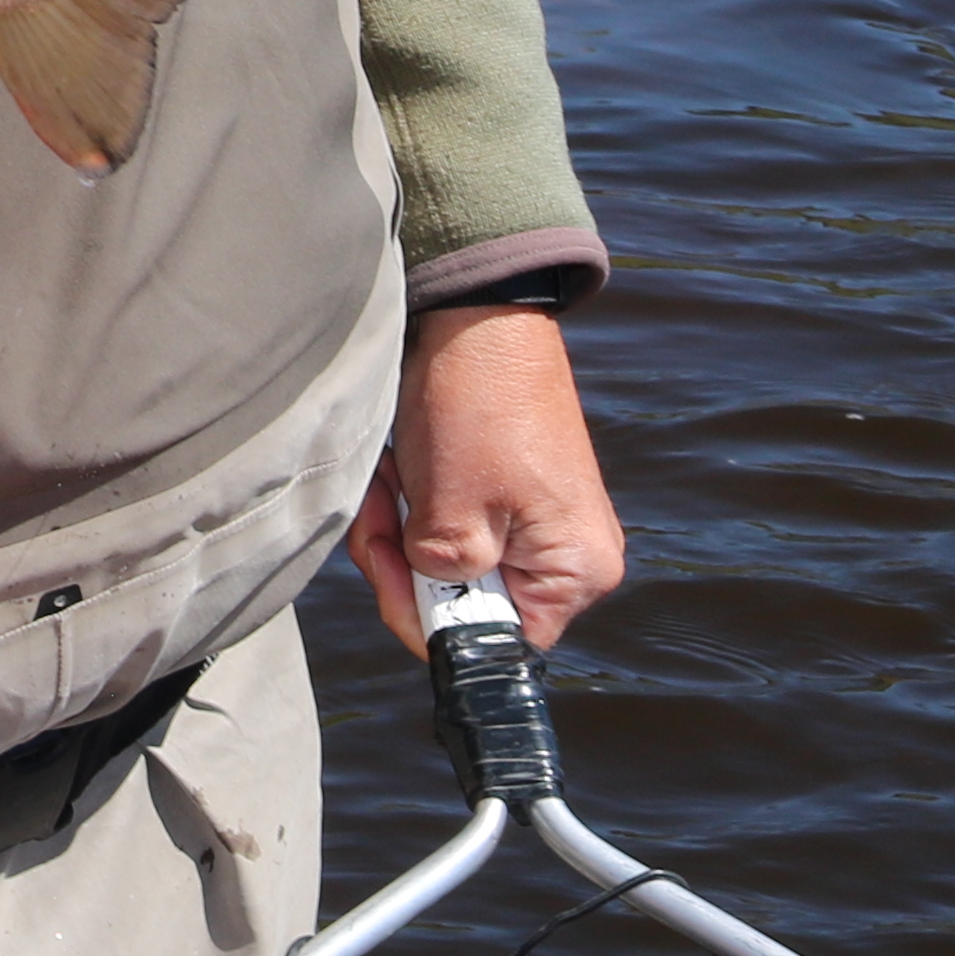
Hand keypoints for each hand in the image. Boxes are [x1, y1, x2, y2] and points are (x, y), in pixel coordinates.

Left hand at [349, 302, 623, 652]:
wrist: (477, 312)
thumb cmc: (479, 405)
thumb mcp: (454, 513)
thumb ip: (443, 586)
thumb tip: (433, 623)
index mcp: (576, 572)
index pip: (496, 643)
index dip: (430, 619)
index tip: (391, 568)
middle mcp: (567, 556)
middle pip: (465, 603)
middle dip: (406, 562)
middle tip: (378, 515)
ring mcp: (535, 522)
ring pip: (445, 562)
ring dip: (401, 527)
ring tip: (390, 476)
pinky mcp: (502, 493)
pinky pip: (445, 523)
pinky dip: (412, 501)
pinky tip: (398, 467)